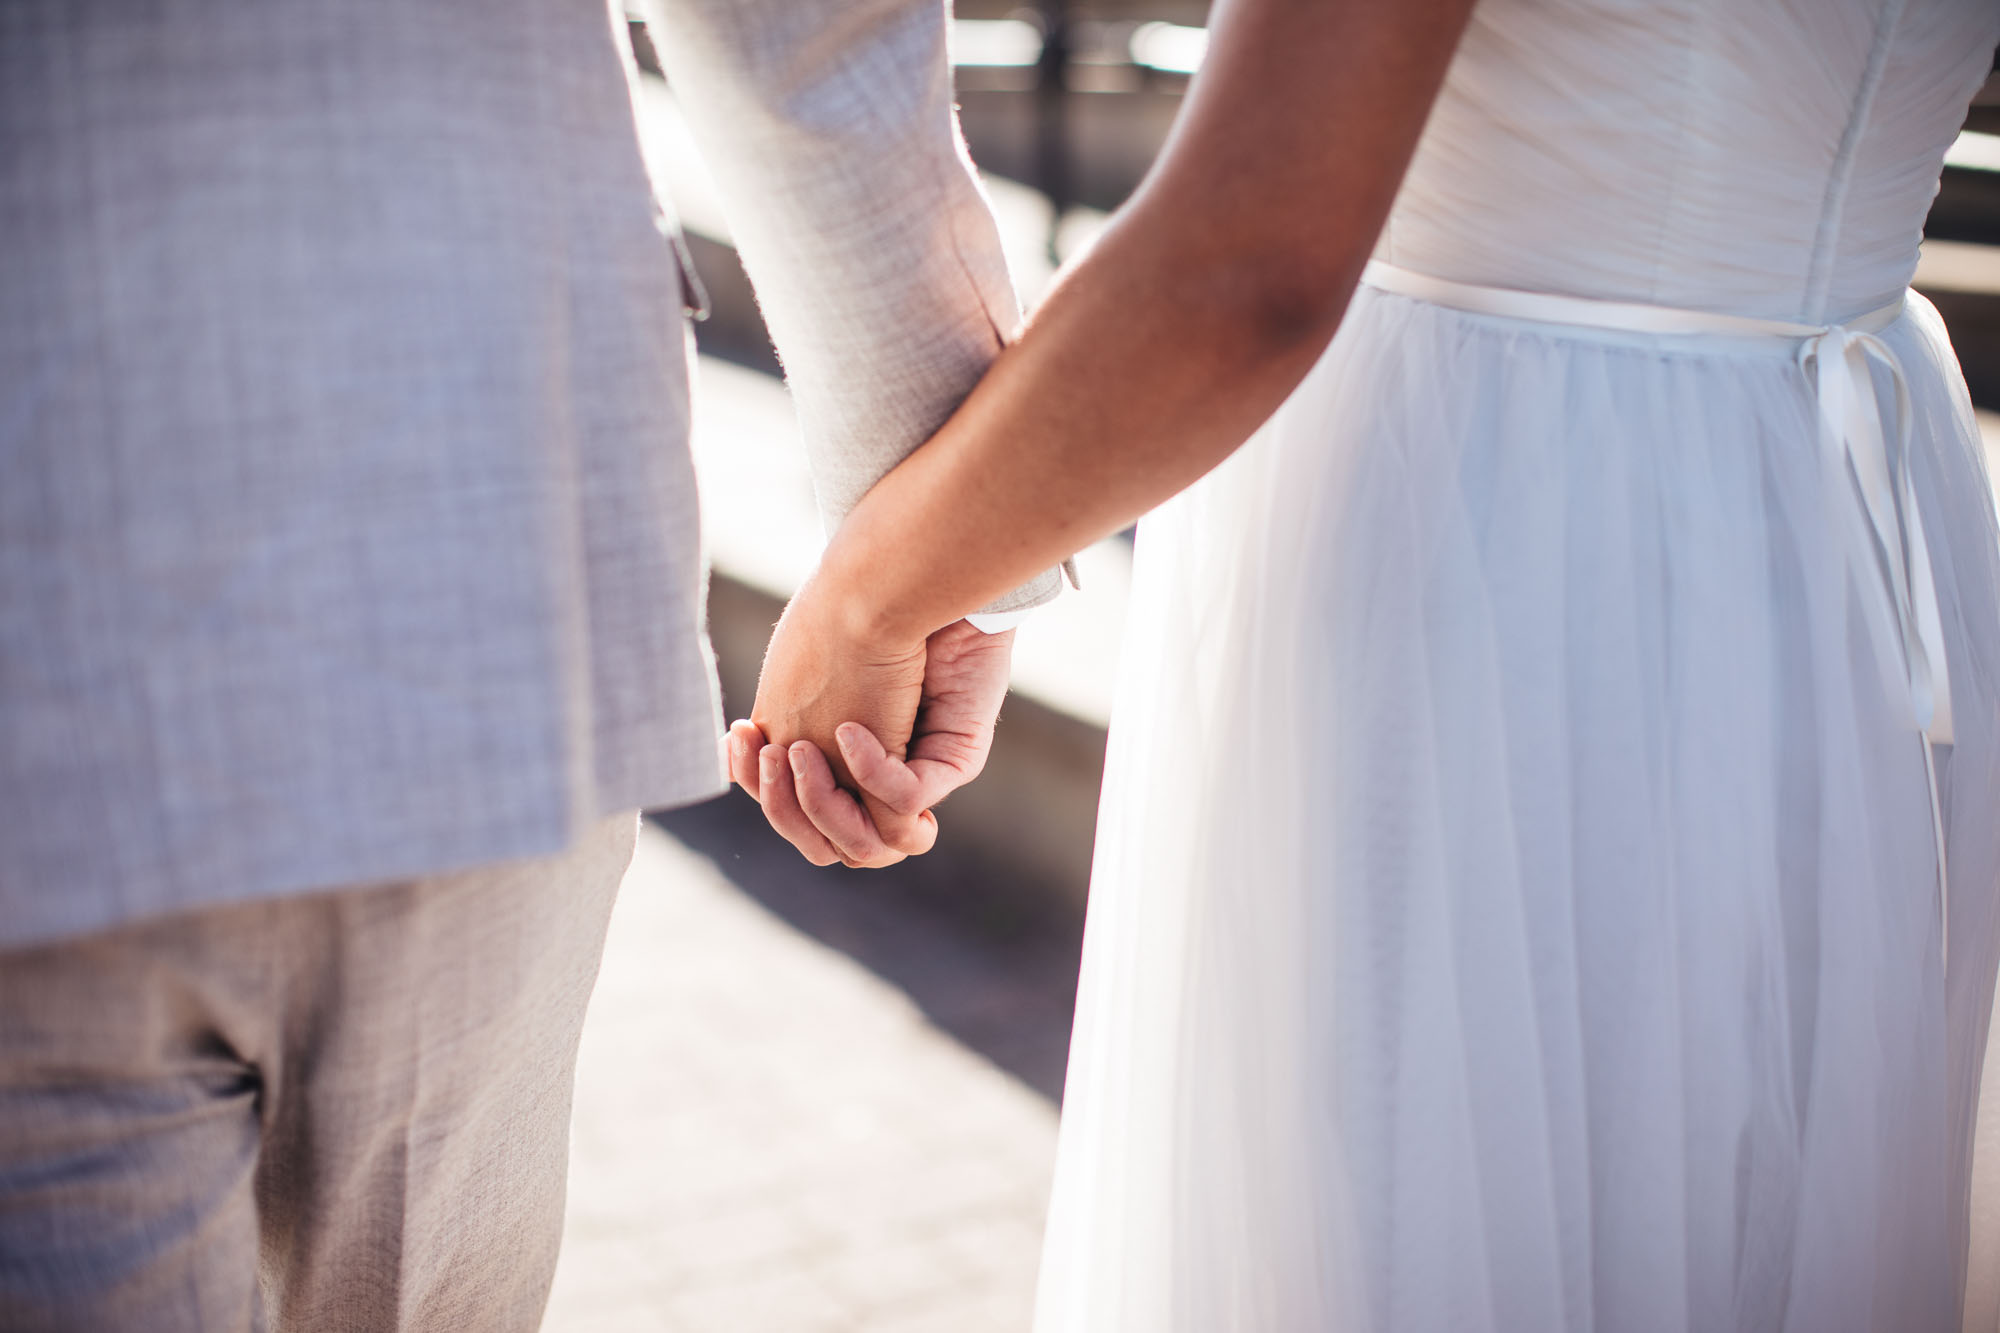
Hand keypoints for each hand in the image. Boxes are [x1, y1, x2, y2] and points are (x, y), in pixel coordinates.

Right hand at [728, 619, 1013, 867]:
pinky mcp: (956, 756)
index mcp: (843, 763)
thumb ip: (779, 722)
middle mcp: (883, 778)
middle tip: (771, 751)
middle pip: (826, 843)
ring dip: (820, 802)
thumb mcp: (802, 680)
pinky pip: (906, 799)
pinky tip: (851, 728)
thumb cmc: (850, 613)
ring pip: (869, 844)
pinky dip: (870, 771)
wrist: (902, 577)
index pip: (798, 813)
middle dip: (785, 805)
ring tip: (801, 749)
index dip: (760, 787)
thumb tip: (731, 750)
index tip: (740, 735)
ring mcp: (921, 773)